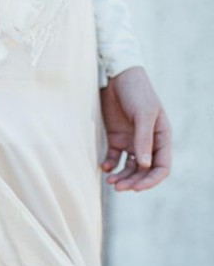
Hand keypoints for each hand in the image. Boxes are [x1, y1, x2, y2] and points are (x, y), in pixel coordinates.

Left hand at [99, 66, 171, 190]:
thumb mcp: (143, 114)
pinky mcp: (116, 137)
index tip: (136, 188)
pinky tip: (103, 167)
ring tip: (109, 181)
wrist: (116, 77)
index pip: (161, 167)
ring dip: (121, 176)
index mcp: (162, 137)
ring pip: (129, 167)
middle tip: (117, 187)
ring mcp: (131, 141)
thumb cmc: (136, 92)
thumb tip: (144, 165)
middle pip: (144, 171)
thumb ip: (143, 140)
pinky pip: (114, 158)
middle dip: (133, 182)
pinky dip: (109, 165)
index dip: (150, 180)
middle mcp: (148, 142)